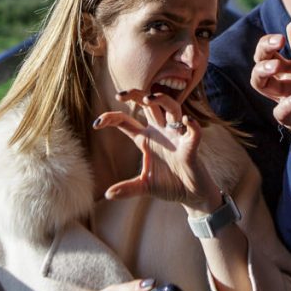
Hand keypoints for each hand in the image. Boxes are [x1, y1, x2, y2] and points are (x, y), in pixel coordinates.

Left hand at [93, 90, 220, 212]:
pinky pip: (194, 132)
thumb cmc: (169, 185)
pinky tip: (187, 121)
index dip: (111, 118)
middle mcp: (161, 133)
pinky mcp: (191, 147)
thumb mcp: (144, 186)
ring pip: (172, 108)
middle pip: (149, 105)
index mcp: (146, 139)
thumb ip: (127, 189)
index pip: (126, 122)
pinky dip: (192, 125)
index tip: (96, 123)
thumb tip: (107, 194)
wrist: (191, 196)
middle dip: (136, 95)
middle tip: (121, 95)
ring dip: (162, 101)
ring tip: (149, 99)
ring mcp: (177, 137)